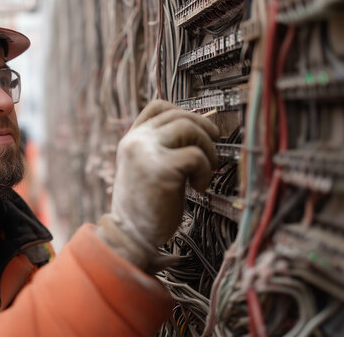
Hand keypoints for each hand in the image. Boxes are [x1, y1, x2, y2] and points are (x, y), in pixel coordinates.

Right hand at [97, 100, 218, 272]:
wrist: (130, 237)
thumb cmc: (144, 207)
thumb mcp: (147, 168)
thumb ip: (162, 148)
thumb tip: (198, 131)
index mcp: (131, 140)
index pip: (157, 107)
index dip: (183, 112)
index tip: (198, 129)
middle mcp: (136, 141)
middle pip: (180, 116)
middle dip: (204, 131)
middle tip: (213, 153)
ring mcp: (147, 152)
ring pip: (189, 128)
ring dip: (207, 148)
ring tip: (206, 171)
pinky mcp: (162, 169)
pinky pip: (196, 156)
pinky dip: (205, 170)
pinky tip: (198, 187)